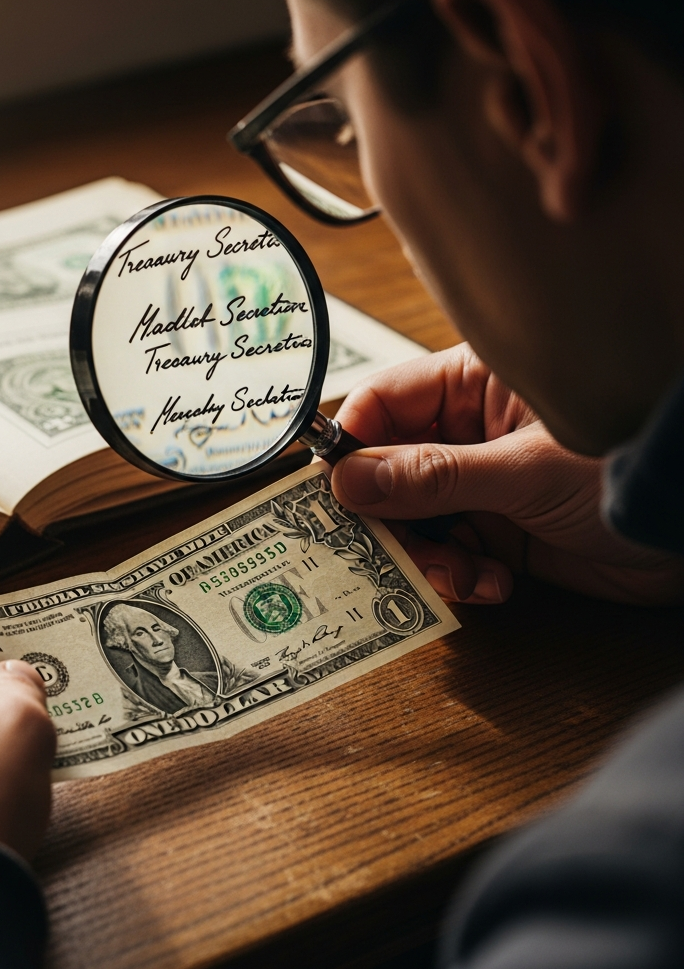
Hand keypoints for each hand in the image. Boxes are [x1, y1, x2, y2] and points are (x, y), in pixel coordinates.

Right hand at [331, 344, 683, 604]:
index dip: (351, 446)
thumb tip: (351, 480)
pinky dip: (457, 576)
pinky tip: (490, 582)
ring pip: (409, 521)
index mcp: (472, 387)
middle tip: (390, 549)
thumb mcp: (526, 471)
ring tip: (457, 574)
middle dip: (386, 517)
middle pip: (384, 470)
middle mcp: (466, 433)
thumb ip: (434, 477)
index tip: (337, 491)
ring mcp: (478, 484)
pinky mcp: (495, 532)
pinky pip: (446, 555)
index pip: (382, 404)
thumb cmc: (631, 466)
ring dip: (422, 556)